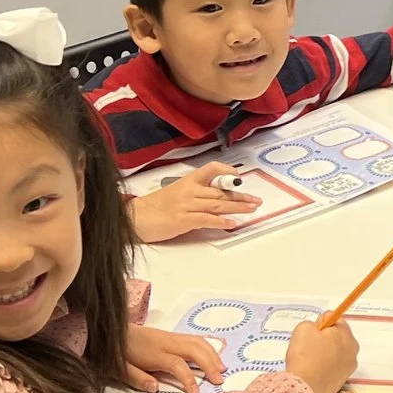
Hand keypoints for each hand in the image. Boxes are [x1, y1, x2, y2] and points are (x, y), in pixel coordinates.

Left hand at [125, 325, 224, 392]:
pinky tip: (213, 356)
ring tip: (222, 369)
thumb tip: (155, 388)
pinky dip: (208, 347)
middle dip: (209, 364)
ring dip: (212, 354)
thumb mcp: (119, 368)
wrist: (112, 329)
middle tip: (219, 380)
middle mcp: (165, 343)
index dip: (188, 378)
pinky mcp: (171, 335)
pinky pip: (194, 339)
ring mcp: (170, 337)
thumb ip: (136, 378)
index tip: (195, 392)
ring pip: (197, 342)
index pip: (176, 364)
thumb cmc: (116, 352)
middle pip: (194, 350)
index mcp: (152, 353)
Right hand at [130, 169, 261, 242]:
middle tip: (256, 200)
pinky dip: (222, 222)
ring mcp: (186, 205)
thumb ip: (196, 193)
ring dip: (237, 207)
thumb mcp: (176, 193)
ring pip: (218, 204)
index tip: (239, 178)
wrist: (136, 218)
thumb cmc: (156, 207)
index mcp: (187, 181)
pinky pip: (207, 219)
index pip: (211, 169)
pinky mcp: (183, 220)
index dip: (227, 172)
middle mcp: (189, 190)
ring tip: (251, 209)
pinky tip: (232, 224)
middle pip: (220, 191)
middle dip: (241, 196)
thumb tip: (218, 198)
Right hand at [284, 318, 359, 392]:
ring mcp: (349, 367)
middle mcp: (353, 349)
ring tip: (310, 360)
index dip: (321, 323)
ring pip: (336, 353)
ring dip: (326, 353)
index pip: (335, 319)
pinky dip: (325, 367)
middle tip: (309, 346)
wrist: (304, 387)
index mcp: (346, 334)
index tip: (312, 332)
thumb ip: (314, 323)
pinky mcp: (342, 380)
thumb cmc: (304, 355)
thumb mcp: (304, 328)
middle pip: (338, 337)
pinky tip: (314, 371)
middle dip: (325, 339)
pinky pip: (334, 367)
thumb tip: (319, 328)